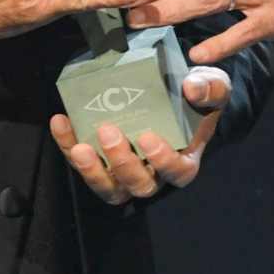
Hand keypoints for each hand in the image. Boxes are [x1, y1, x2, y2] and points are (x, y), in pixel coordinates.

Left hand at [51, 67, 228, 202]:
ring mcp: (125, 172)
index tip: (148, 137)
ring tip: (80, 147)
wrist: (174, 91)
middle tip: (109, 131)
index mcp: (184, 160)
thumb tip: (192, 87)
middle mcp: (154, 174)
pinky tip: (60, 122)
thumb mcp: (213, 86)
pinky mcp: (101, 161)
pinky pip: (84, 162)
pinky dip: (68, 145)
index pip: (177, 172)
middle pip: (138, 185)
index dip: (162, 161)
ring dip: (91, 171)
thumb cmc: (195, 95)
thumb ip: (209, 88)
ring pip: (109, 188)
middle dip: (122, 163)